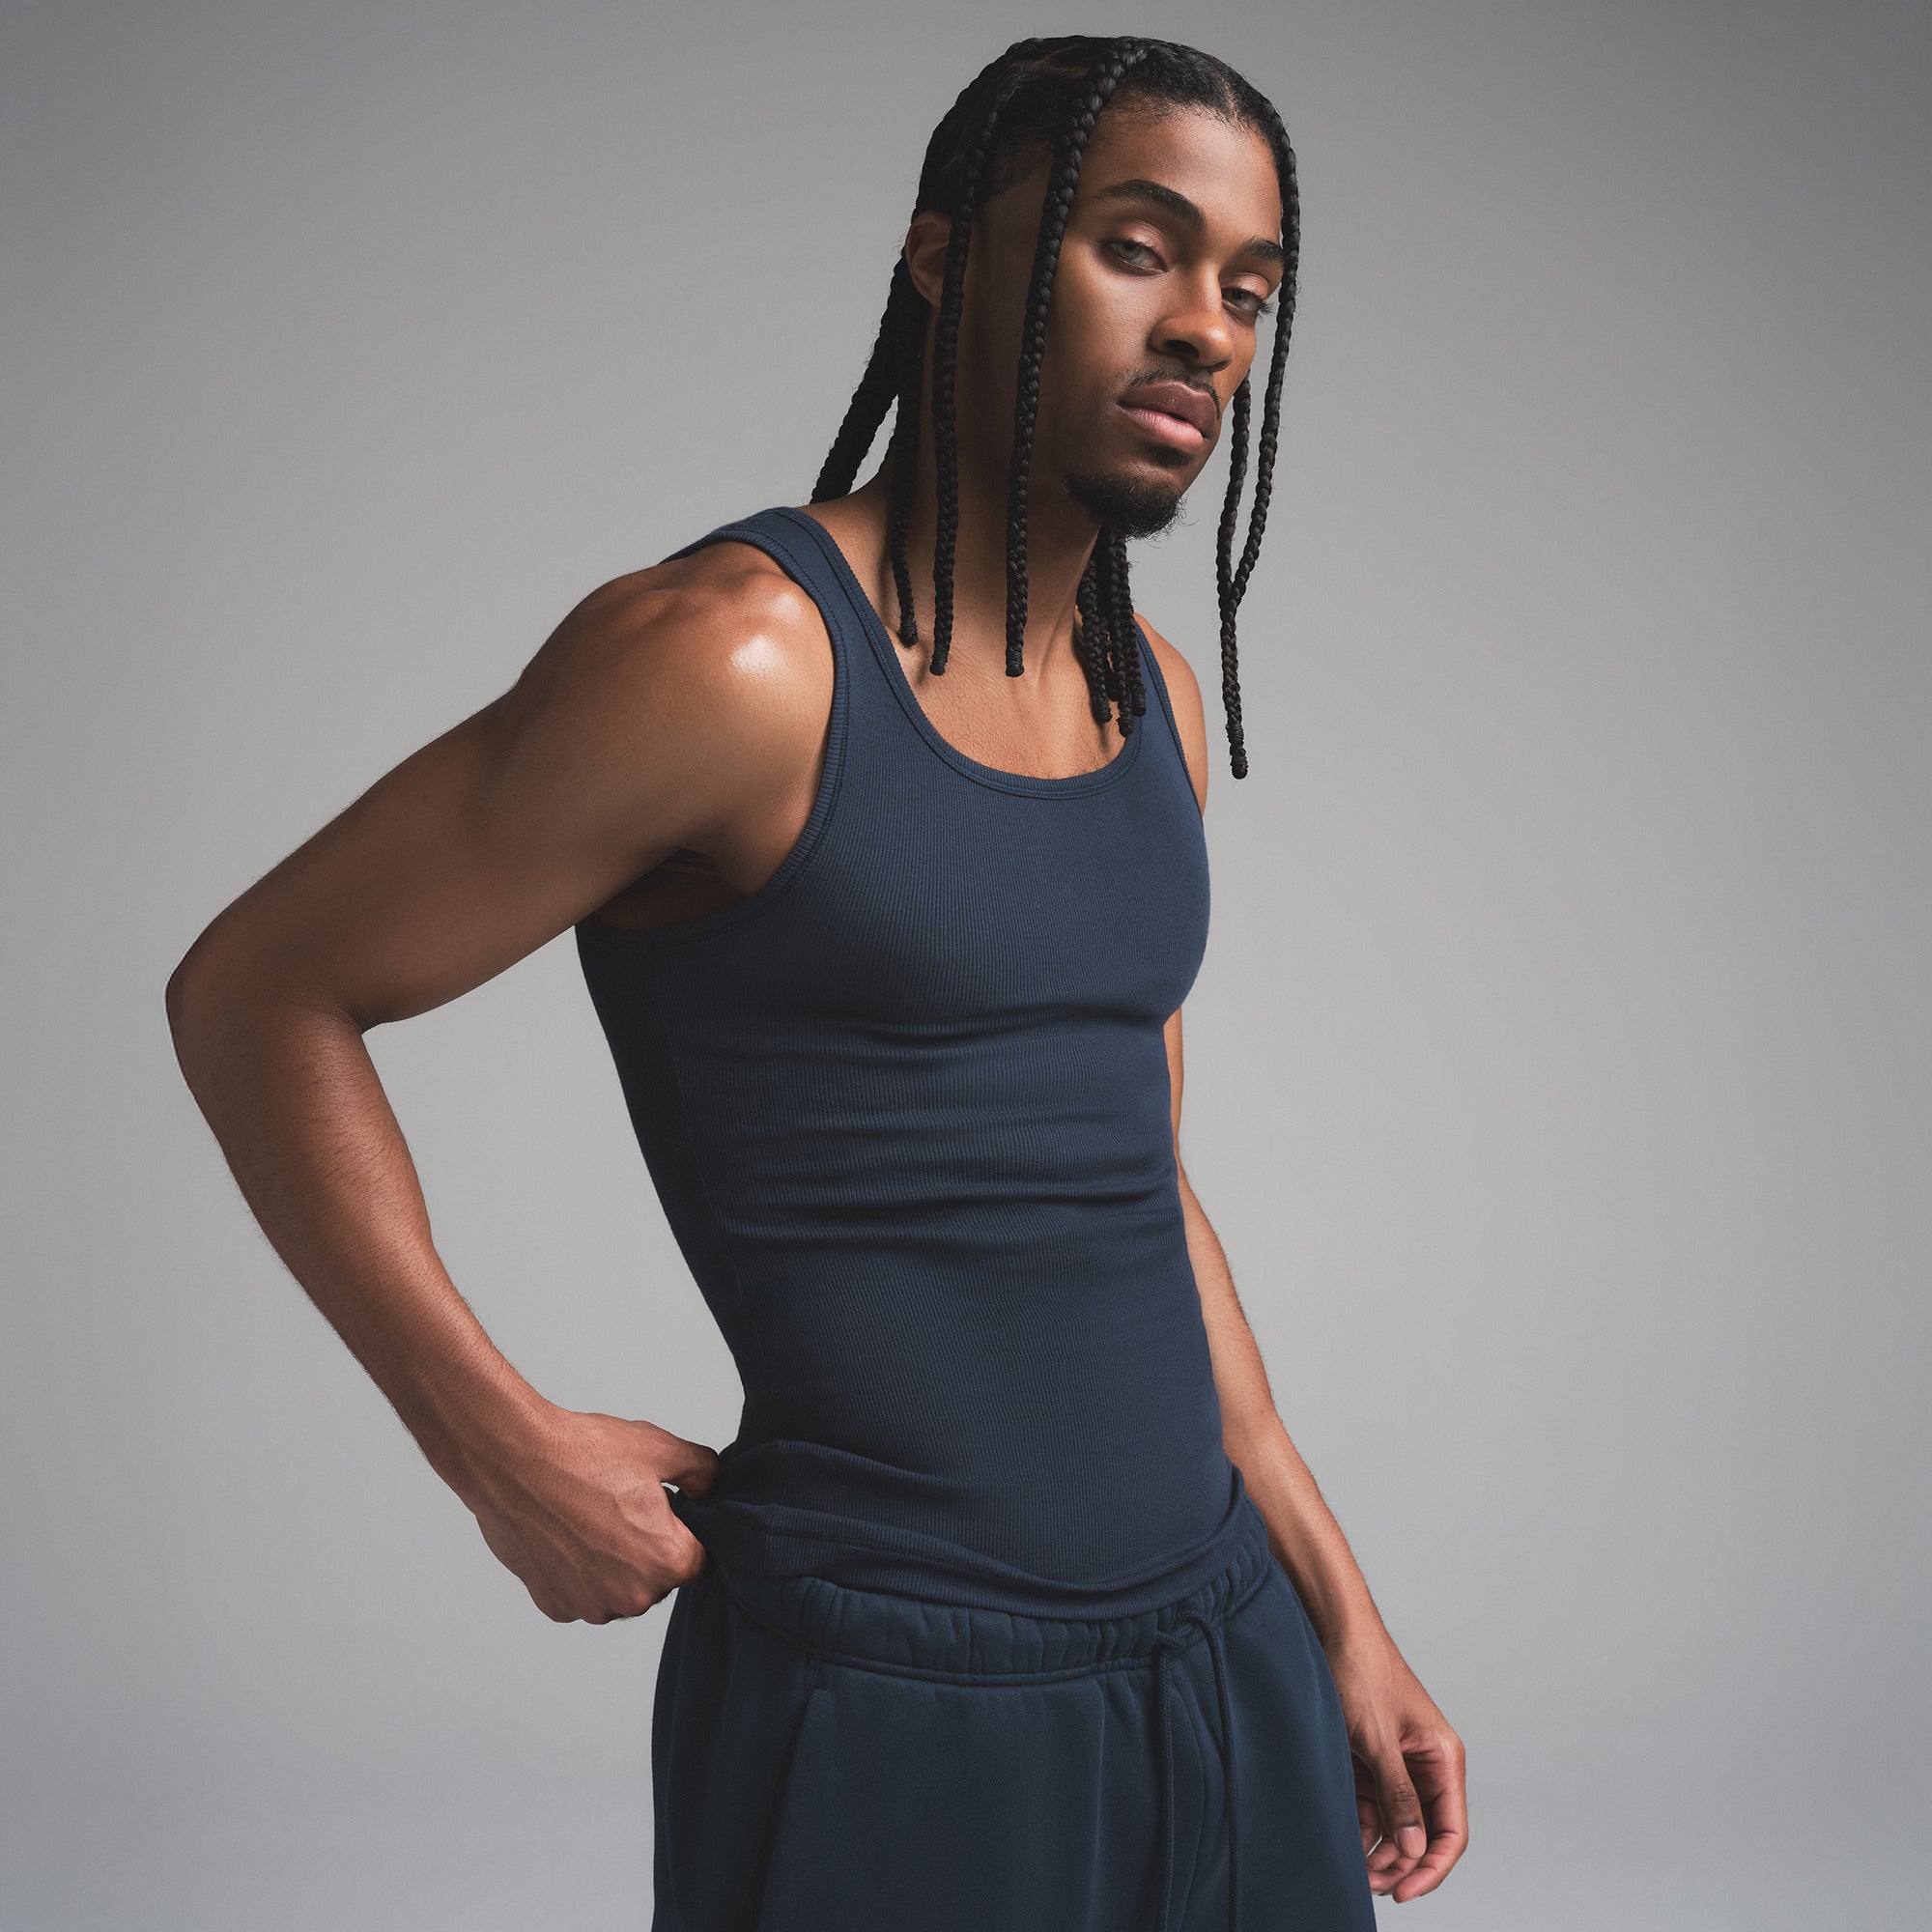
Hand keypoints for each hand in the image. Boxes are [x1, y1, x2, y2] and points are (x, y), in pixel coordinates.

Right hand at [458, 1402, 719, 1623]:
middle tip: (622, 1507)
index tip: (662, 1510)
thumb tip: (710, 1491)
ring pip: (619, 1590)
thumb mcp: (662, 1448)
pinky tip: (566, 1533)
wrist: (514, 1459)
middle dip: (649, 1548)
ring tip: (591, 1517)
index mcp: (668, 1561)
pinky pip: (582, 1594)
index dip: (684, 1531)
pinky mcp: (554, 1606)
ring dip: (614, 1564)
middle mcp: (632, 1597)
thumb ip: (703, 1472)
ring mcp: (589, 1606)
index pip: (698, 1560)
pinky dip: (579, 1571)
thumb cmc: (584, 1454)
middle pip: (658, 1579)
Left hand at [1327, 1631, 1467, 1901]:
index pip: (1451, 1831)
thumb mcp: (1376, 1738)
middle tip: (1370, 1883)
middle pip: (1424, 1834)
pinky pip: (1374, 1806)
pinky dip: (1363, 1826)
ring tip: (1356, 1868)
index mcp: (1442, 1758)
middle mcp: (1426, 1766)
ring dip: (1380, 1850)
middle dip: (1401, 1863)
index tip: (1404, 1892)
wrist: (1332, 1629)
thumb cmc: (1360, 1671)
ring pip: (1398, 1825)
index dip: (1432, 1868)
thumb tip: (1415, 1849)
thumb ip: (1397, 1794)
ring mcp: (1398, 1765)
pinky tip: (1347, 1840)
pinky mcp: (1372, 1761)